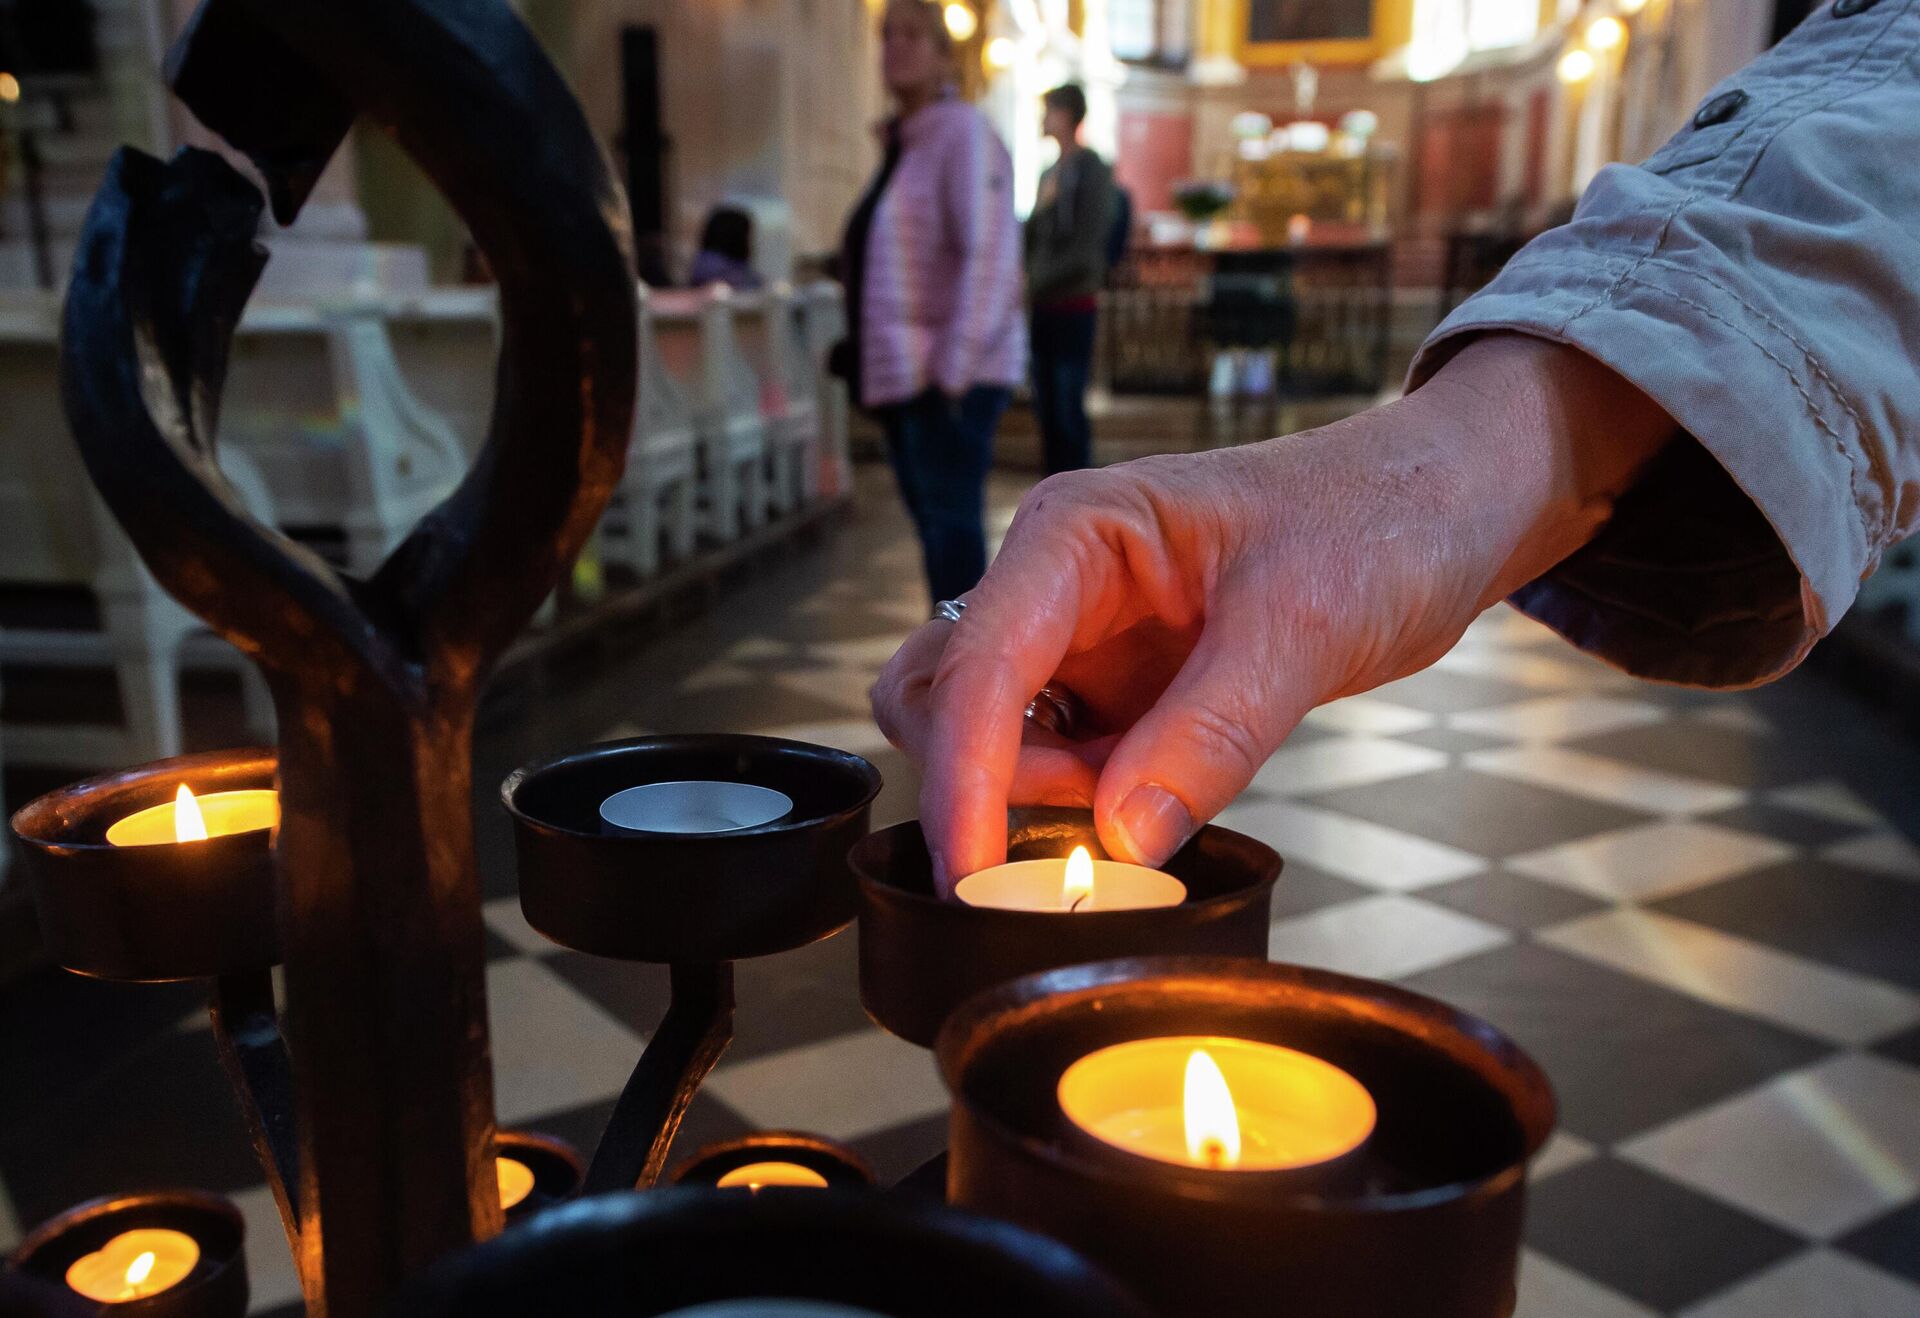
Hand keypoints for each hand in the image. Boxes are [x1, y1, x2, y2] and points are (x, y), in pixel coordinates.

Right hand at [872, 334, 1672, 891]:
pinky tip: (1158, 806)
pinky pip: (1063, 767)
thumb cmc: (1380, 517)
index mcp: (1074, 535)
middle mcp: (1056, 588)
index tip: (972, 873)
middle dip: (986, 782)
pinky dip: (1083, 808)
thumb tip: (1122, 840)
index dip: (963, 775)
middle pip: (943, 700)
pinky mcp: (1120, 695)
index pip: (979, 664)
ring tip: (1156, 797)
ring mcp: (1083, 645)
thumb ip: (1212, 732)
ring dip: (1039, 800)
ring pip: (991, 742)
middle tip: (1084, 835)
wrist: (1447, 509)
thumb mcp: (1304, 623)